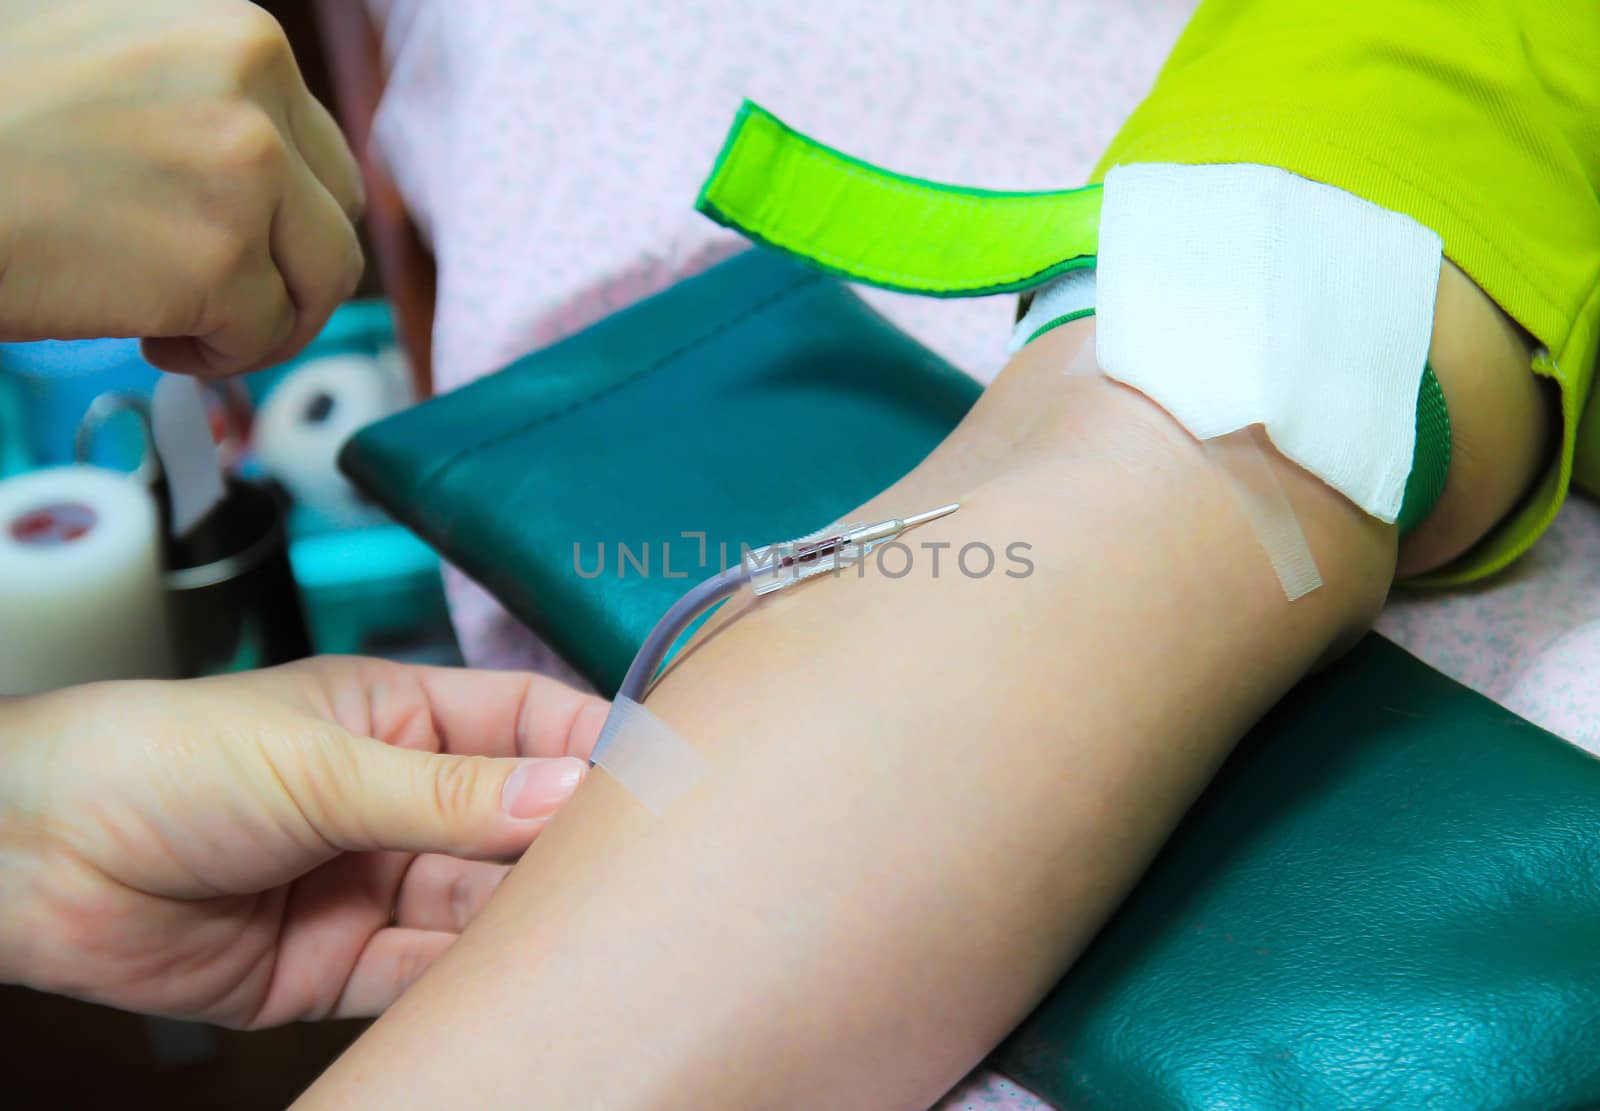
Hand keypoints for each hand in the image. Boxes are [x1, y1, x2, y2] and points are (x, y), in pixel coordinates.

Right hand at [0, 0, 364, 375]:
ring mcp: (245, 178)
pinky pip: (263, 336)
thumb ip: (203, 99)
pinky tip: (152, 339)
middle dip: (290, 272)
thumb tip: (273, 173)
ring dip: (266, 320)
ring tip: (188, 323)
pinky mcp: (218, 264)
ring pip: (322, 282)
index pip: (321, 151)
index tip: (240, 242)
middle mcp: (257, 96)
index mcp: (240, 39)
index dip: (286, 216)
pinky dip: (216, 357)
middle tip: (227, 297)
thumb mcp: (114, 59)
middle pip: (337, 218)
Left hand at [0, 657, 607, 1026]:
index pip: (528, 718)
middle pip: (512, 823)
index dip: (595, 741)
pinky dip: (466, 983)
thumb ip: (447, 792)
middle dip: (567, 844)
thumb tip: (572, 790)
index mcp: (399, 719)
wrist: (33, 861)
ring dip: (524, 919)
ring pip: (476, 904)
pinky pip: (421, 975)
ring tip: (594, 932)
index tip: (665, 774)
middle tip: (644, 871)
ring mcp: (369, 884)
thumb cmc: (164, 760)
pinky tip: (515, 983)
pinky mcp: (336, 968)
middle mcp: (397, 801)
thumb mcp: (318, 763)